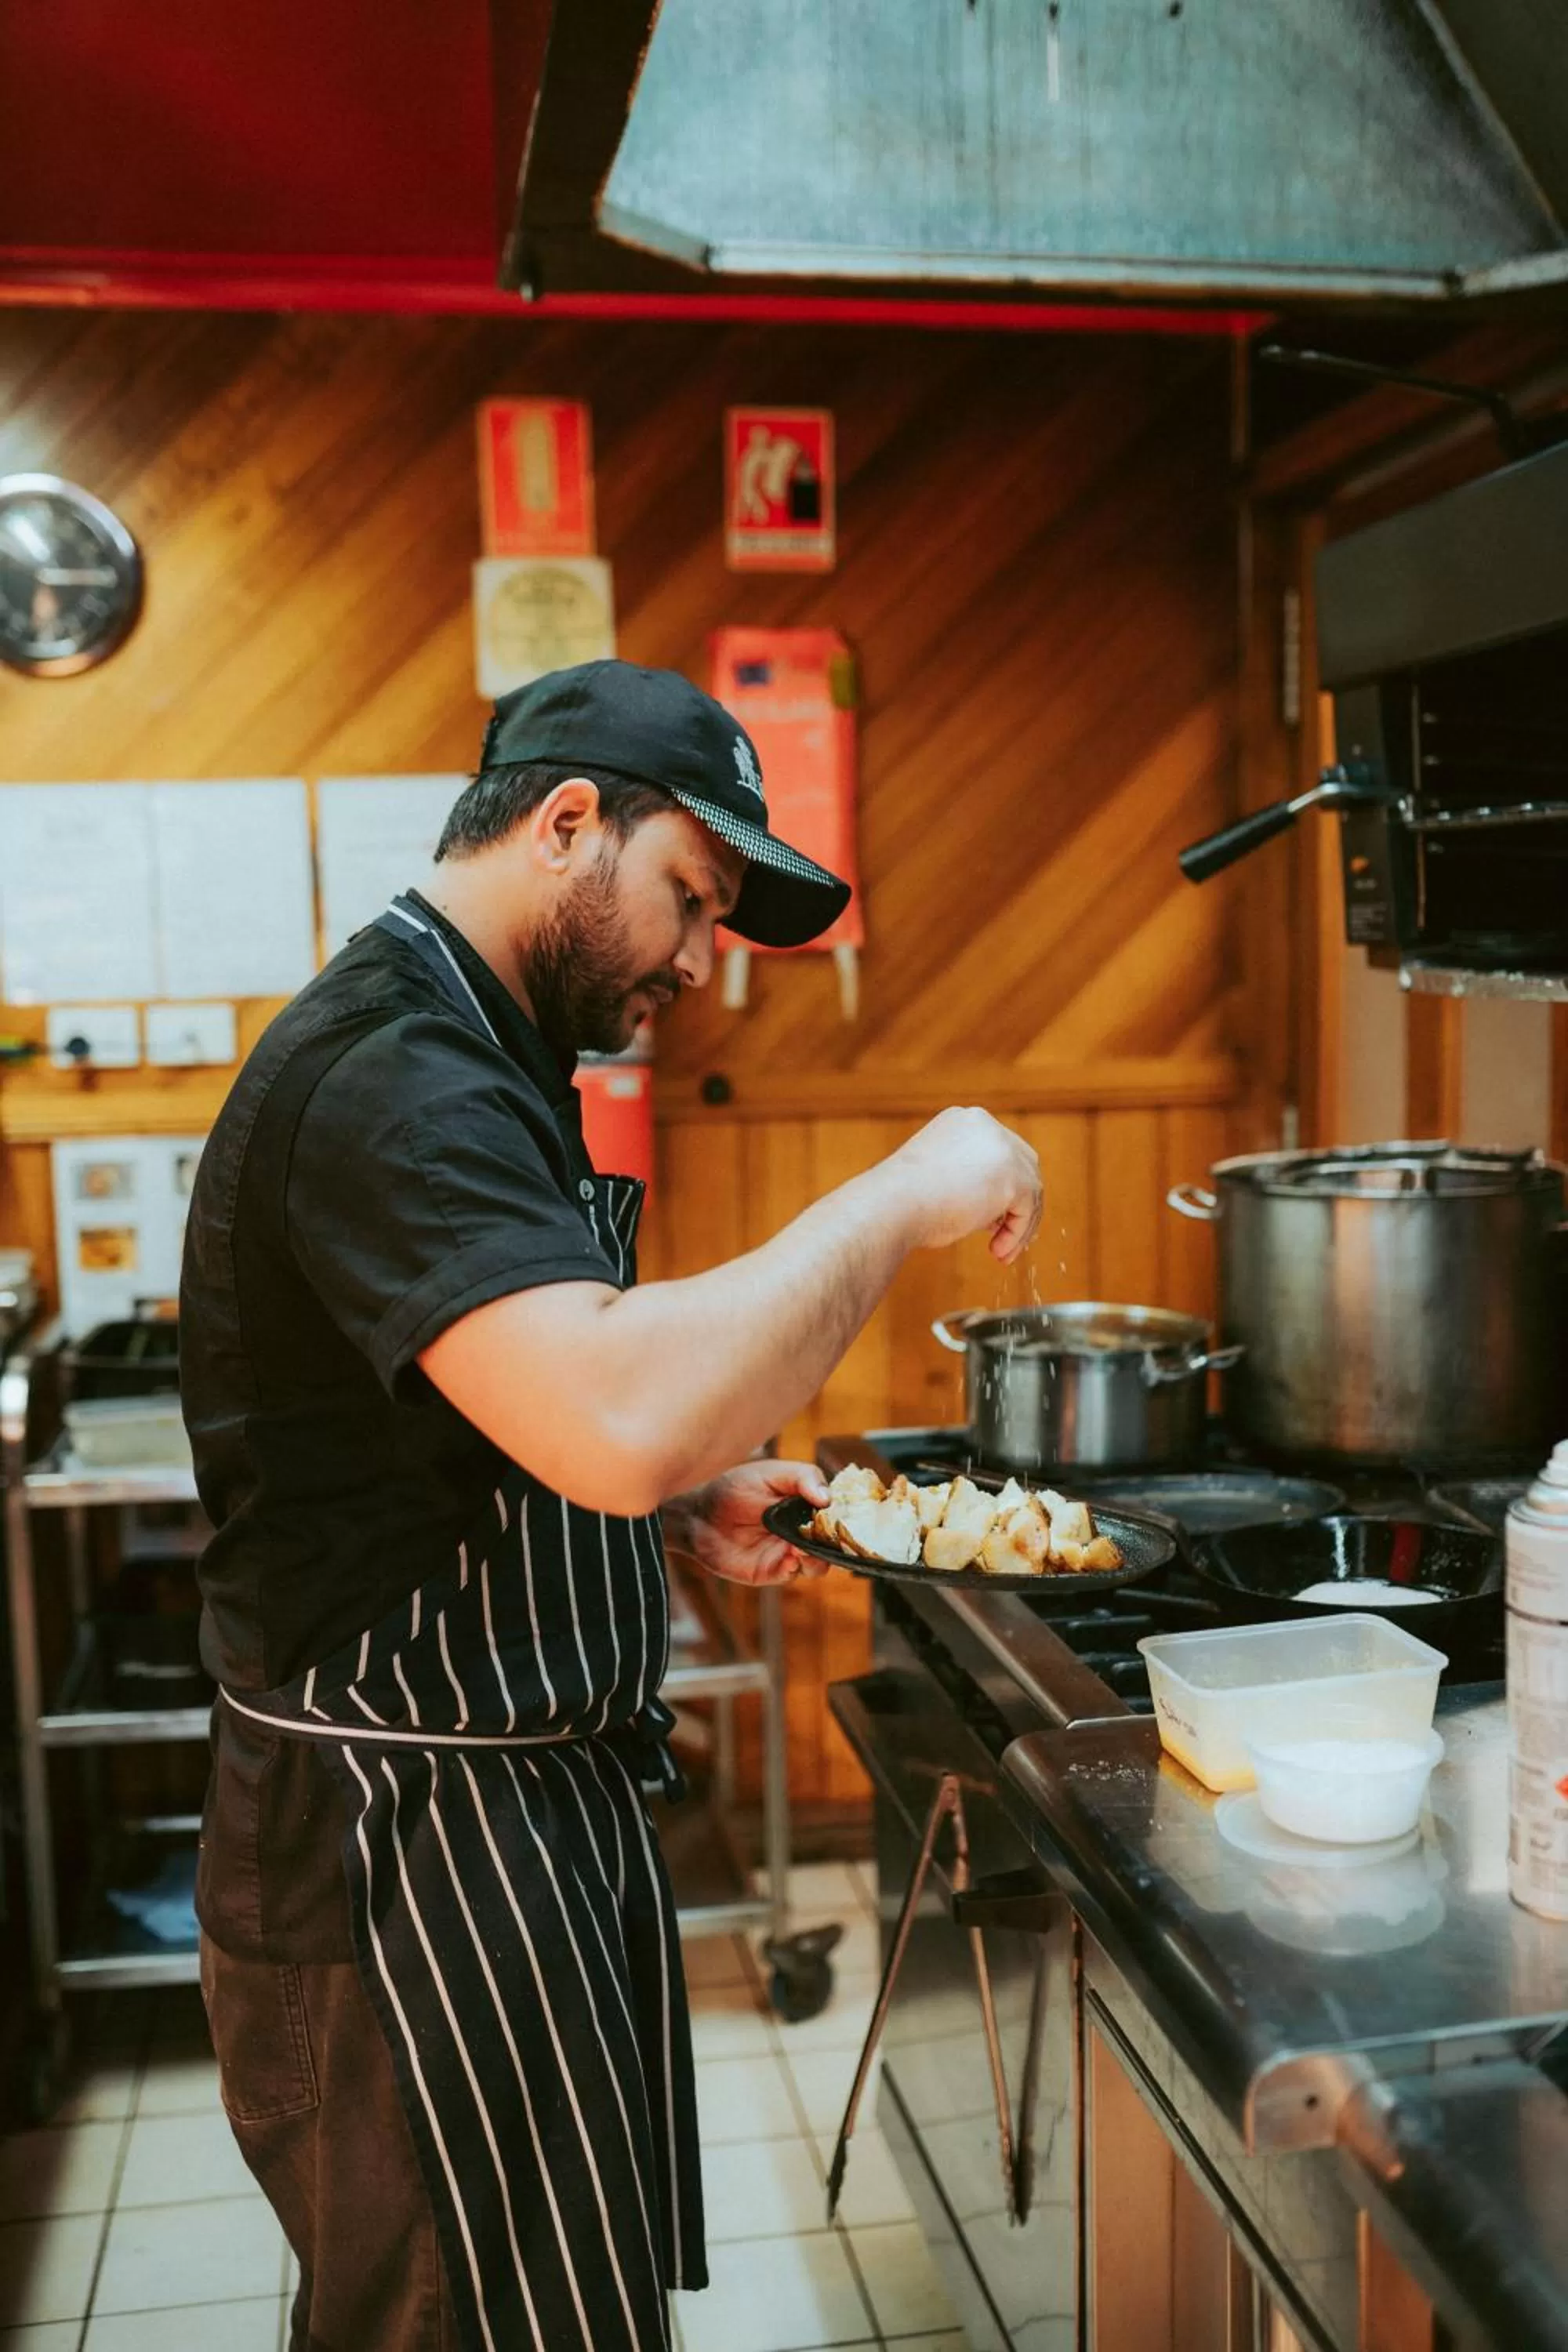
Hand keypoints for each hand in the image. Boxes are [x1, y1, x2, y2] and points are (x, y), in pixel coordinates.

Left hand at [664, 1460, 832, 1585]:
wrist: (698, 1513)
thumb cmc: (734, 1487)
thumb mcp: (770, 1472)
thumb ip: (802, 1478)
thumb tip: (827, 1497)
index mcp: (807, 1505)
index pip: (837, 1515)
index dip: (844, 1518)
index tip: (840, 1516)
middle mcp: (802, 1531)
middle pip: (833, 1545)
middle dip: (833, 1543)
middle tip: (821, 1536)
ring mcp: (788, 1552)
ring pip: (817, 1565)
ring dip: (815, 1558)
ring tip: (801, 1549)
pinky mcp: (770, 1570)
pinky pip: (790, 1574)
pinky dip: (793, 1568)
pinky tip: (788, 1558)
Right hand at [879, 1107, 1041, 1262]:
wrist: (891, 1205)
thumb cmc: (902, 1200)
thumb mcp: (937, 1177)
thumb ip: (967, 1181)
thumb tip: (993, 1210)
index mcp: (965, 1120)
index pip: (999, 1150)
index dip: (1001, 1184)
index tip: (992, 1216)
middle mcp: (987, 1126)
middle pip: (1024, 1163)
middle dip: (1019, 1201)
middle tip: (1004, 1233)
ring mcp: (1003, 1149)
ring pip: (1031, 1188)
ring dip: (1019, 1223)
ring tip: (1000, 1250)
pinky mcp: (1013, 1178)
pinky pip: (1027, 1209)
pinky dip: (1017, 1234)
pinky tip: (997, 1251)